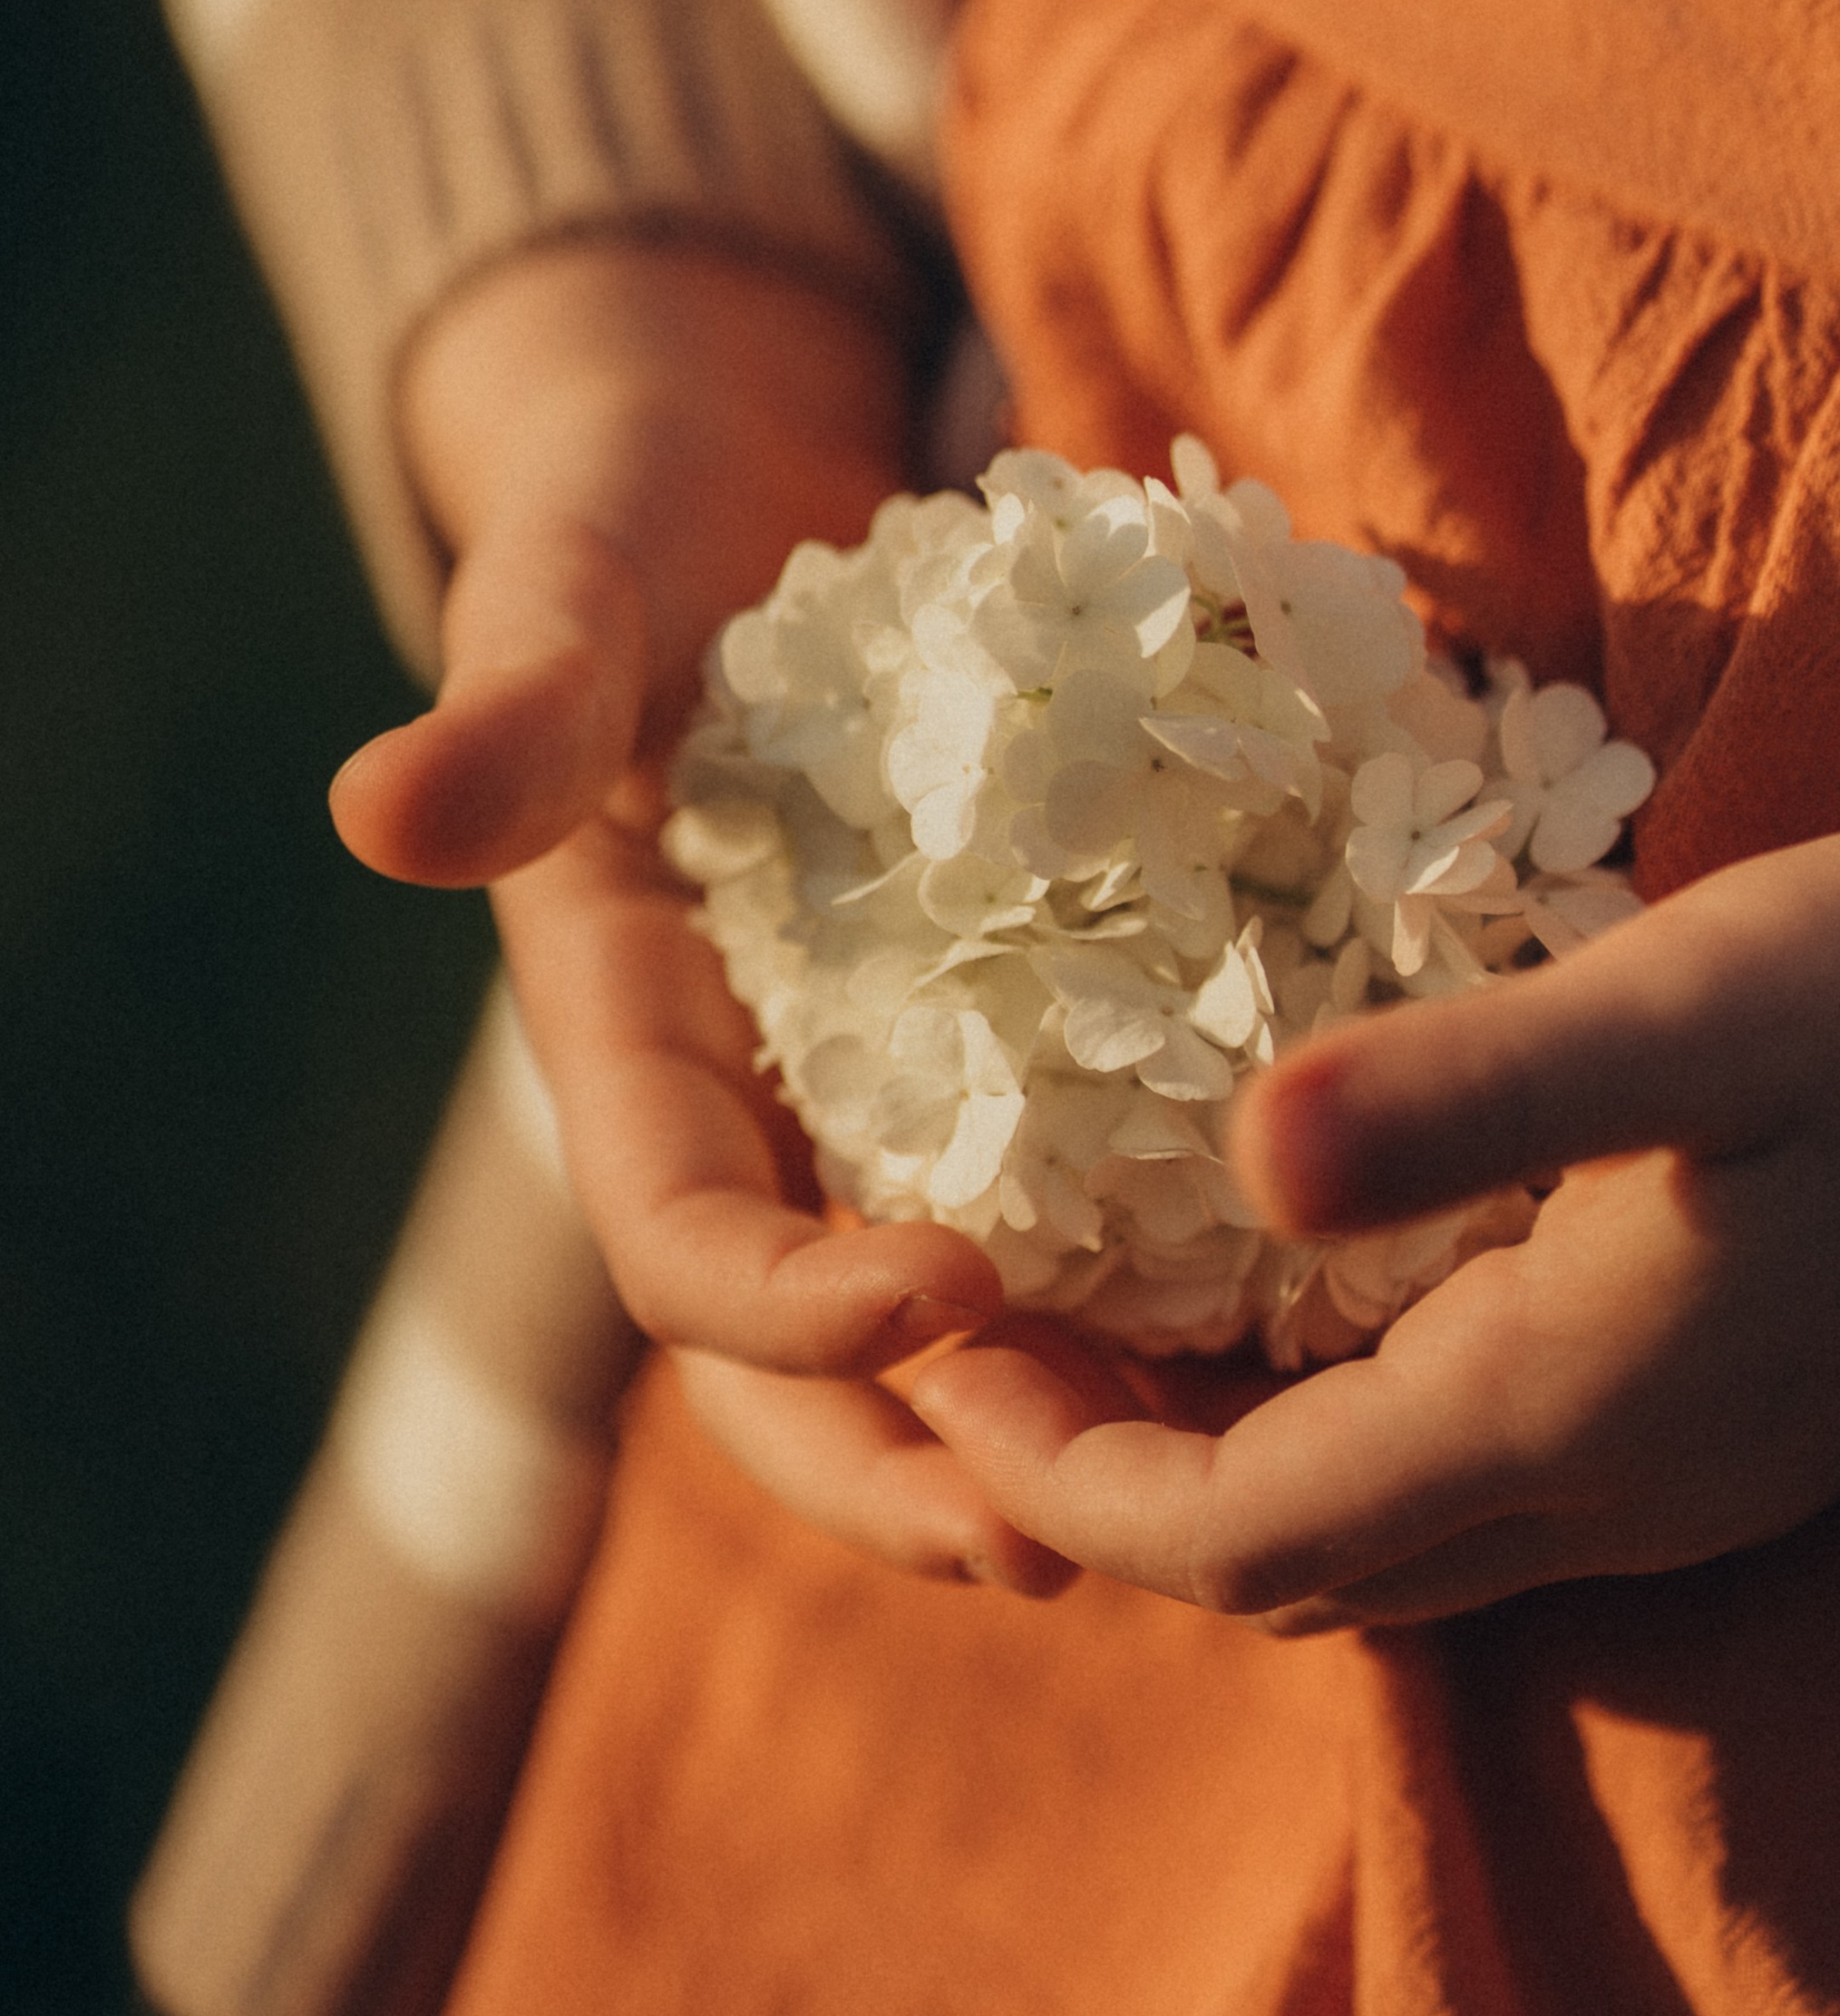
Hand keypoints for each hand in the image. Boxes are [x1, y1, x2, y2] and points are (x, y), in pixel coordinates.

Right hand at [331, 238, 1070, 1597]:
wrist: (727, 465)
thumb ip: (512, 702)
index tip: (945, 1292)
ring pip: (941, 1315)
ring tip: (1198, 1495)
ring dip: (1044, 1423)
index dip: (790, 1301)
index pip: (682, 1234)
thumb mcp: (572, 586)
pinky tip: (1286, 1313)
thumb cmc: (635, 509)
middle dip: (910, 1466)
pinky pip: (1067, 1180)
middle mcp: (751, 1094)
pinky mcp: (1002, 1021)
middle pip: (801, 1358)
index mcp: (628, 1037)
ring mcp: (877, 1077)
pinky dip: (1148, 1269)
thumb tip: (378, 812)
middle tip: (1064, 1550)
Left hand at [907, 826, 1839, 1624]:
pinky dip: (1327, 1431)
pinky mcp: (1711, 1426)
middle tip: (970, 1340)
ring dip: (1211, 1466)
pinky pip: (1457, 1489)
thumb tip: (1237, 1154)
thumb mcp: (1690, 1005)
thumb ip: (1467, 1091)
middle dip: (1104, 1483)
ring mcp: (1671, 1480)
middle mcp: (1607, 1497)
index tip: (932, 1358)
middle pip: (1285, 1572)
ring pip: (1371, 1544)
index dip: (1063, 1471)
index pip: (1239, 1539)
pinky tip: (1285, 1303)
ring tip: (1089, 1317)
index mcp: (1569, 1415)